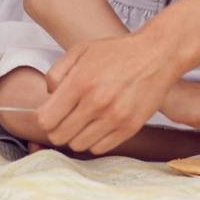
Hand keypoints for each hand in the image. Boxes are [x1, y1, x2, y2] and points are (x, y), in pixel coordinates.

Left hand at [38, 29, 180, 155]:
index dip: (43, 118)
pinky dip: (94, 140)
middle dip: (57, 128)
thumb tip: (48, 96)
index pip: (46, 119)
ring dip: (75, 136)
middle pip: (59, 136)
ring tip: (83, 121)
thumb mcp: (80, 50)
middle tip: (65, 118)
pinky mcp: (130, 128)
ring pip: (77, 145)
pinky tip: (98, 126)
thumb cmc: (117, 52)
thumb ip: (56, 73)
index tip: (50, 113)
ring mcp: (114, 118)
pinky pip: (99, 148)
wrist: (156, 55)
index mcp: (80, 82)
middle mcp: (96, 103)